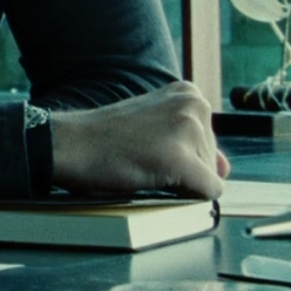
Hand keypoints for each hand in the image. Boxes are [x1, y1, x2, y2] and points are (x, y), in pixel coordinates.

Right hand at [49, 80, 229, 198]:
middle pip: (212, 160)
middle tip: (142, 154)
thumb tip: (223, 168)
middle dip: (182, 167)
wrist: (67, 145)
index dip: (180, 153)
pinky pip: (207, 193)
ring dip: (176, 180)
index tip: (149, 145)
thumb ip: (194, 143)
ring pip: (208, 177)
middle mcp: (194, 105)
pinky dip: (184, 197)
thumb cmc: (103, 139)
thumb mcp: (155, 127)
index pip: (209, 142)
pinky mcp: (182, 160)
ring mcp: (188, 130)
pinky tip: (151, 176)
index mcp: (188, 93)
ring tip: (141, 162)